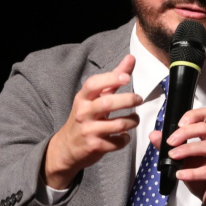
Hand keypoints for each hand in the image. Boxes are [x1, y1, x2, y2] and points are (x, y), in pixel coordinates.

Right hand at [44, 54, 141, 188]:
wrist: (67, 147)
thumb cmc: (85, 117)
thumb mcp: (94, 97)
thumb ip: (113, 79)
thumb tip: (130, 58)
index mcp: (83, 98)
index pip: (93, 84)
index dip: (110, 79)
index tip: (126, 77)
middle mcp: (84, 113)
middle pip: (107, 103)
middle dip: (127, 100)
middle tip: (139, 99)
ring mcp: (89, 130)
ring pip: (117, 124)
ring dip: (132, 121)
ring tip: (135, 119)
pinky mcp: (95, 146)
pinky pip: (117, 142)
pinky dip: (125, 138)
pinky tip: (124, 135)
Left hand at [149, 108, 205, 205]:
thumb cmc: (203, 177)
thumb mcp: (184, 161)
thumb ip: (170, 147)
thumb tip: (154, 135)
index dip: (192, 116)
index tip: (178, 124)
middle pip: (205, 128)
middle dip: (185, 133)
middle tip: (170, 142)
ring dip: (186, 150)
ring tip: (172, 157)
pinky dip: (192, 172)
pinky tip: (180, 175)